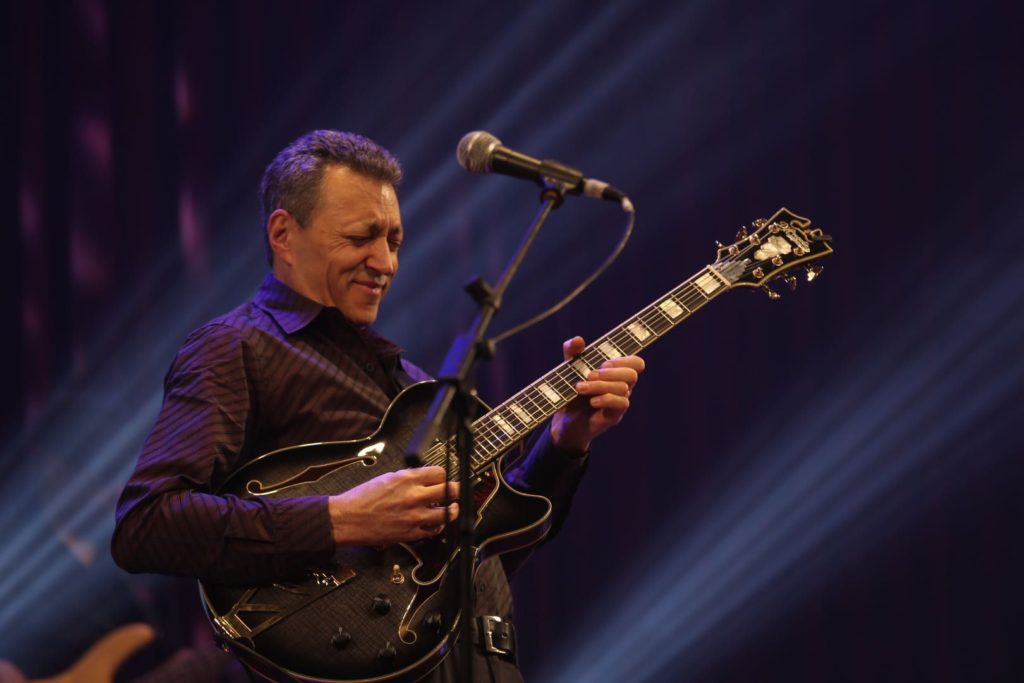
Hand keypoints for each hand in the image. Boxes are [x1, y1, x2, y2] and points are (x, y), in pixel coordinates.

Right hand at [328, 466, 458, 545]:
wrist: (348, 519)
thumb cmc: (362, 498)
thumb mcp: (387, 477)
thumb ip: (409, 478)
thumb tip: (424, 479)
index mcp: (407, 479)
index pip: (440, 473)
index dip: (445, 476)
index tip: (445, 479)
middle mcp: (414, 496)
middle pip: (450, 491)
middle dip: (454, 491)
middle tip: (454, 493)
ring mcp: (414, 516)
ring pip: (448, 513)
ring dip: (451, 510)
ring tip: (450, 508)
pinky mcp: (411, 533)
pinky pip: (434, 531)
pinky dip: (437, 527)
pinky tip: (434, 523)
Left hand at [550, 336, 644, 452]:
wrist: (564, 420)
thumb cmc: (571, 391)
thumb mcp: (569, 367)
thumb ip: (572, 351)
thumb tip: (578, 340)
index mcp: (616, 373)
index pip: (636, 363)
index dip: (623, 360)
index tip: (602, 363)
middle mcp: (622, 386)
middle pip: (632, 373)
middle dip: (611, 372)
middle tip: (589, 375)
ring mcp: (619, 401)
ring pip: (623, 388)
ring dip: (600, 385)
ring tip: (580, 388)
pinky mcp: (614, 415)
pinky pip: (621, 403)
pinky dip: (606, 399)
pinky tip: (592, 401)